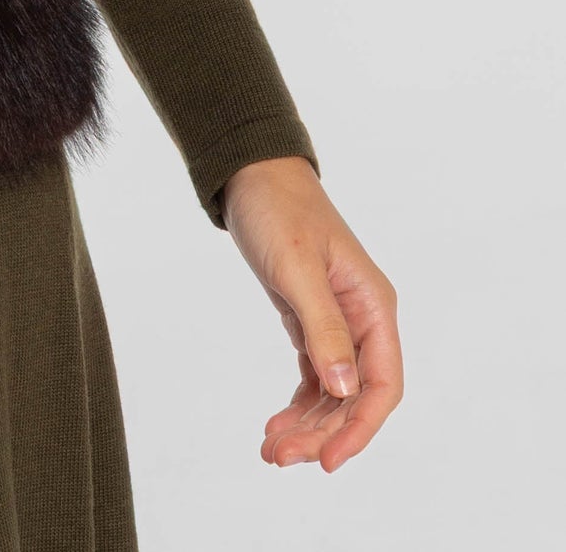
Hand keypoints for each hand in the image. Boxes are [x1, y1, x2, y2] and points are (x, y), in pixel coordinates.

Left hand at [220, 155, 401, 472]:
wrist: (251, 174)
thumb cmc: (278, 209)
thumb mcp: (297, 267)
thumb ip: (323, 327)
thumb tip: (347, 390)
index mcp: (373, 306)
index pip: (382, 384)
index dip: (360, 427)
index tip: (328, 459)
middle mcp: (362, 320)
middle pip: (354, 397)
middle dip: (322, 432)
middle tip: (279, 458)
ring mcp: (337, 323)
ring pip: (333, 393)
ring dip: (307, 425)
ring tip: (272, 451)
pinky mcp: (310, 321)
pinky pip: (314, 376)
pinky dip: (299, 403)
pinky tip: (277, 424)